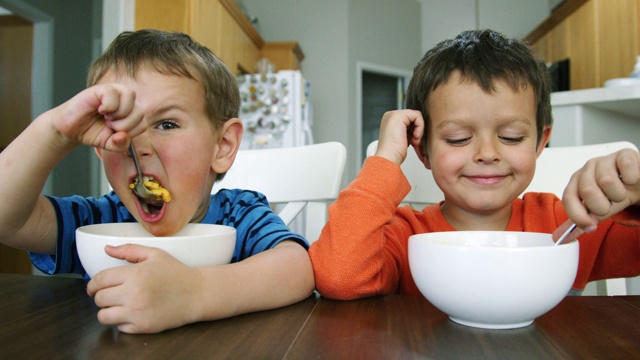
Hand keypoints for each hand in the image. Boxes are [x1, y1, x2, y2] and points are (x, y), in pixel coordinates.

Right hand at [50, 84, 145, 152]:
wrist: (70, 129)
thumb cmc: (91, 132)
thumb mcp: (109, 144)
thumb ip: (120, 145)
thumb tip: (123, 137)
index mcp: (131, 113)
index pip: (143, 123)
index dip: (130, 133)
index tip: (115, 133)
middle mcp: (125, 101)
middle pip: (140, 112)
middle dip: (124, 125)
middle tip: (109, 125)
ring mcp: (114, 92)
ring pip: (131, 97)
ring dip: (119, 114)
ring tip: (106, 117)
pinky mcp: (101, 89)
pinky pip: (113, 93)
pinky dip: (108, 106)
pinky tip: (100, 110)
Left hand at [87, 244, 203, 333]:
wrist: (197, 294)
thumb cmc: (176, 272)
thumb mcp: (155, 254)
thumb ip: (129, 250)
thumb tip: (107, 249)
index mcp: (134, 274)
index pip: (99, 280)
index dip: (92, 284)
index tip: (94, 287)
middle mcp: (133, 294)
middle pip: (99, 299)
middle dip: (101, 296)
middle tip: (111, 294)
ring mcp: (137, 312)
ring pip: (103, 316)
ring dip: (107, 311)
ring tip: (118, 306)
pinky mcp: (142, 327)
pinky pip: (119, 327)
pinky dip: (122, 322)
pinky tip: (134, 313)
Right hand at [375, 110, 424, 164]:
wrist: (389, 157)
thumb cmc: (394, 153)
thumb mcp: (402, 139)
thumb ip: (408, 131)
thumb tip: (417, 130)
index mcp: (389, 121)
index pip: (408, 120)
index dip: (414, 130)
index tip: (413, 142)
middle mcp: (390, 116)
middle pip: (413, 117)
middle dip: (417, 130)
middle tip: (415, 142)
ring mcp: (393, 115)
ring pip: (416, 116)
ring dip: (419, 130)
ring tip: (414, 141)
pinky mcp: (399, 115)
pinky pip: (417, 115)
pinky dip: (420, 126)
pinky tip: (415, 136)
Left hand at [562, 148, 639, 231]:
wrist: (639, 184)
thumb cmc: (615, 194)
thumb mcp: (597, 211)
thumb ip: (579, 223)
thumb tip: (559, 238)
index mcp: (576, 182)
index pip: (568, 198)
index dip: (579, 216)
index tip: (591, 227)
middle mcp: (587, 169)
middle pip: (587, 191)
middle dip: (603, 205)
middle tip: (611, 203)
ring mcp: (605, 159)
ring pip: (607, 181)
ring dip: (619, 194)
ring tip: (622, 192)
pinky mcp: (623, 154)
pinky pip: (625, 169)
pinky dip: (632, 180)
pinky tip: (631, 180)